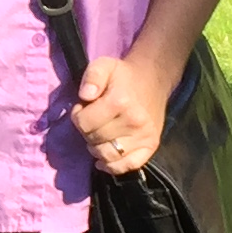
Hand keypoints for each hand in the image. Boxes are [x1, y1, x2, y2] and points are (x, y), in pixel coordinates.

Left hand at [70, 52, 177, 175]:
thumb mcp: (103, 65)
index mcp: (119, 102)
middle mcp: (133, 121)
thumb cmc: (123, 75)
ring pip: (108, 155)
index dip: (77, 116)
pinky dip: (112, 167)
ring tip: (99, 136)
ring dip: (96, 149)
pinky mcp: (151, 146)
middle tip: (93, 121)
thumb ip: (91, 77)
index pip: (84, 123)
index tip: (83, 109)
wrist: (153, 79)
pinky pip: (127, 166)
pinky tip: (103, 160)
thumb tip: (85, 96)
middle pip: (94, 140)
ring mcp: (144, 136)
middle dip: (87, 132)